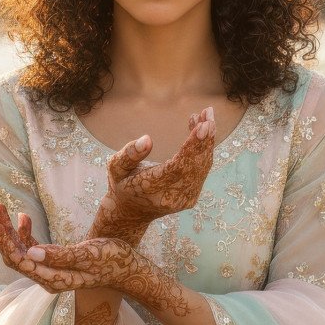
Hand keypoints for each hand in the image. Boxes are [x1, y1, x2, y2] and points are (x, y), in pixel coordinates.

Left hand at [0, 202, 135, 294]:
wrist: (128, 268)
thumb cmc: (112, 260)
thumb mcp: (88, 255)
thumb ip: (60, 255)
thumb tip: (31, 252)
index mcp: (52, 278)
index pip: (18, 259)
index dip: (3, 240)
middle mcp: (47, 277)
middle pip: (15, 255)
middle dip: (2, 232)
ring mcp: (50, 270)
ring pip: (21, 250)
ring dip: (10, 230)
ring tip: (0, 207)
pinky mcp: (55, 261)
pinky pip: (32, 248)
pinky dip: (25, 233)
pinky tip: (24, 217)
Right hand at [99, 106, 215, 233]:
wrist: (131, 211)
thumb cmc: (122, 183)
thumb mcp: (116, 167)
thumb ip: (129, 154)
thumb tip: (147, 139)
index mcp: (151, 188)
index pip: (178, 166)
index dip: (193, 146)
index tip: (203, 126)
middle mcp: (172, 196)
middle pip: (195, 165)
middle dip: (205, 139)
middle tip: (209, 113)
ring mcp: (185, 198)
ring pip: (202, 165)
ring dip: (207, 140)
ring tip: (206, 115)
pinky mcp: (191, 195)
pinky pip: (202, 168)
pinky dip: (204, 148)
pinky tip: (201, 127)